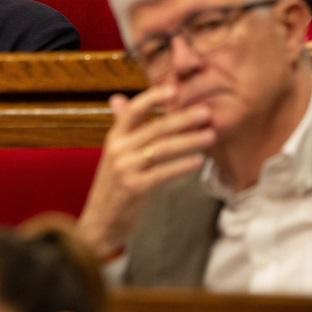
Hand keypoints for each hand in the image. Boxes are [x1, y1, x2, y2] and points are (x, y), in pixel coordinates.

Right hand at [76, 86, 215, 257]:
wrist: (100, 221)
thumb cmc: (113, 185)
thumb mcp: (114, 153)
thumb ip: (121, 127)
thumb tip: (118, 98)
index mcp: (114, 137)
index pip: (134, 110)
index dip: (153, 98)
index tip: (175, 89)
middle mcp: (117, 149)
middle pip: (155, 128)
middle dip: (183, 119)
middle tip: (207, 113)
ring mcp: (124, 168)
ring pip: (162, 149)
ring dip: (189, 141)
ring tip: (210, 136)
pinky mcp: (134, 188)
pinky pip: (163, 173)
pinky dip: (182, 166)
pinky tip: (199, 161)